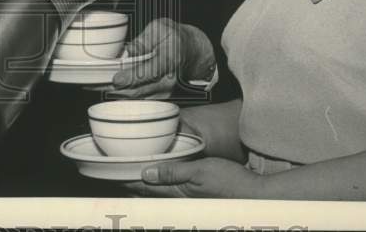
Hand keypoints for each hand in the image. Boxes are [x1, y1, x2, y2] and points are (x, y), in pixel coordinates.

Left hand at [106, 18, 214, 98]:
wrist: (191, 51)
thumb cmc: (173, 37)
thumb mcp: (160, 28)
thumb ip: (143, 40)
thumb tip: (129, 52)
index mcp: (170, 58)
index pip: (150, 72)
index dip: (132, 77)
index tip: (116, 79)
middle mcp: (169, 79)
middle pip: (140, 90)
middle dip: (117, 89)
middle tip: (95, 84)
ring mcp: (166, 92)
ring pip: (137, 98)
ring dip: (116, 94)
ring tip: (96, 87)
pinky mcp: (160, 97)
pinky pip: (139, 100)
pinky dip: (123, 95)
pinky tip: (108, 89)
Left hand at [124, 156, 261, 197]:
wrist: (254, 194)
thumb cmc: (231, 183)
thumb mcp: (201, 171)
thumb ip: (173, 172)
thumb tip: (146, 172)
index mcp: (177, 192)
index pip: (145, 187)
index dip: (127, 179)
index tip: (110, 171)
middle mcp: (179, 197)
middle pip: (148, 189)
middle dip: (131, 181)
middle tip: (114, 169)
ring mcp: (187, 196)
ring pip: (158, 188)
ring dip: (144, 180)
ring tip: (130, 169)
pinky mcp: (195, 193)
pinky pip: (170, 186)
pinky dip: (159, 179)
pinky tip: (156, 171)